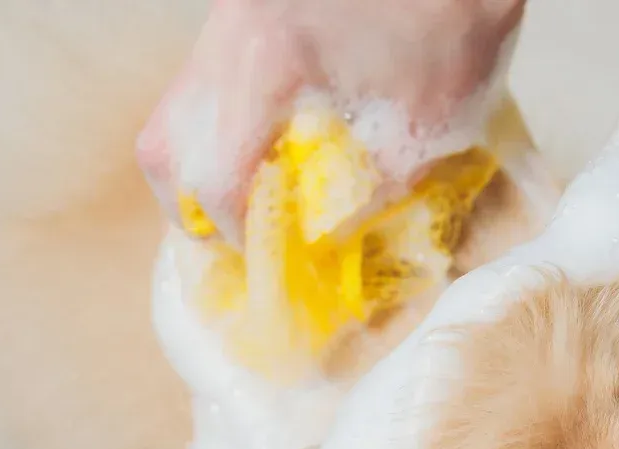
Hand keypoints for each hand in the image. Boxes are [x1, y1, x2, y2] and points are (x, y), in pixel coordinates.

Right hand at [136, 0, 524, 244]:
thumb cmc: (453, 23)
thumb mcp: (425, 122)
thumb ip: (371, 189)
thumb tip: (325, 238)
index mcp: (267, 60)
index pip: (216, 177)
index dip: (238, 231)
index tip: (269, 254)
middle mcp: (227, 35)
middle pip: (165, 147)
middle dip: (195, 206)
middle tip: (242, 232)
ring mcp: (226, 18)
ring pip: (174, 114)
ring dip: (204, 166)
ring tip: (254, 193)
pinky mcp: (241, 12)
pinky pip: (203, 85)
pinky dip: (222, 127)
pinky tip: (269, 144)